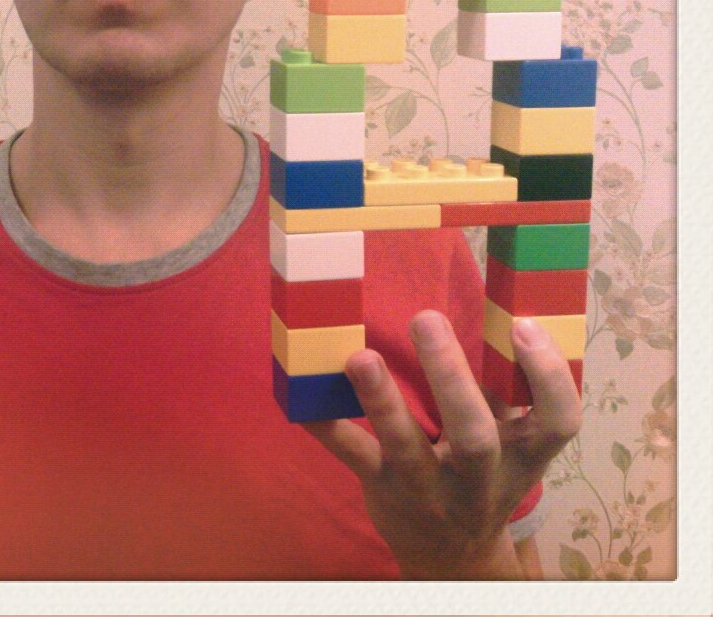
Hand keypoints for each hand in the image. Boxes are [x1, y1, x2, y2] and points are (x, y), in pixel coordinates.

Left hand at [301, 309, 581, 579]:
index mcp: (523, 453)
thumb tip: (501, 304)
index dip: (547, 375)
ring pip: (407, 449)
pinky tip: (305, 399)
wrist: (452, 557)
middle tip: (426, 318)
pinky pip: (353, 457)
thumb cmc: (484, 471)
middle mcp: (480, 476)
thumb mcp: (513, 441)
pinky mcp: (383, 489)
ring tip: (361, 358)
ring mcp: (428, 487)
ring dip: (382, 403)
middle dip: (450, 378)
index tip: (523, 324)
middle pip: (474, 435)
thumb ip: (508, 387)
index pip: (558, 420)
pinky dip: (329, 427)